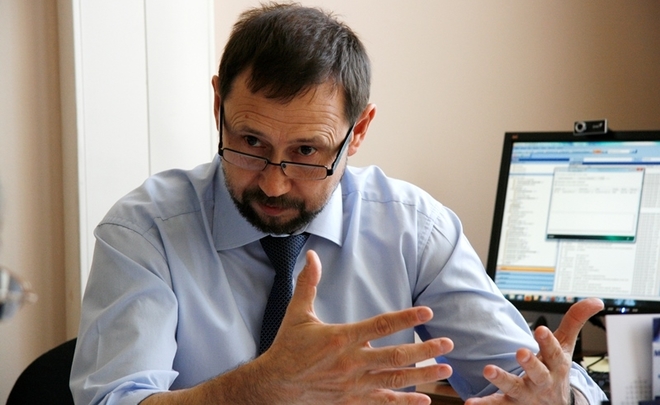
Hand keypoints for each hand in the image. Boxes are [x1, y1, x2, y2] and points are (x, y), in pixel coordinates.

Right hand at [256, 249, 453, 403]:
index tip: (427, 312)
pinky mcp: (352, 400)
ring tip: (447, 370)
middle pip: (396, 356)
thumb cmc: (288, 347)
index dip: (406, 318)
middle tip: (448, 343)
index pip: (380, 325)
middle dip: (426, 350)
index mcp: (341, 338)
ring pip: (395, 380)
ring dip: (423, 375)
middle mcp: (352, 362)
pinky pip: (384, 402)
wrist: (276, 386)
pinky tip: (424, 400)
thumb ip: (308, 284)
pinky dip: (405, 402)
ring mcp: (354, 384)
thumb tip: (311, 255)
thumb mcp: (297, 313)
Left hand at [464, 298, 603, 404]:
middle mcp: (542, 381)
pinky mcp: (510, 404)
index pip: (554, 352)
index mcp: (555, 365)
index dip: (548, 341)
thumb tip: (596, 300)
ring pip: (514, 387)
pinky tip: (471, 403)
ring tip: (488, 370)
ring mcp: (526, 394)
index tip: (540, 329)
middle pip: (538, 373)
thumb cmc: (556, 370)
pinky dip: (485, 404)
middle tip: (520, 352)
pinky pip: (498, 404)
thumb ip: (575, 322)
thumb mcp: (565, 347)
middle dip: (530, 363)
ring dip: (502, 379)